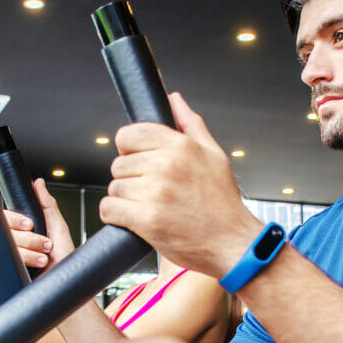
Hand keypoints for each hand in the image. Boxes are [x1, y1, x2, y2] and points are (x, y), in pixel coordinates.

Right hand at [3, 178, 75, 268]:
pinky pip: (8, 260)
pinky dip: (27, 260)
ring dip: (32, 250)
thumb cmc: (64, 260)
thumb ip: (47, 205)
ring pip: (8, 245)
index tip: (30, 224)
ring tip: (45, 256)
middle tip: (45, 243)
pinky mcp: (10, 270)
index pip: (6, 217)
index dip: (15, 219)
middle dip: (29, 238)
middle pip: (5, 231)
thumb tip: (39, 183)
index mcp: (22, 231)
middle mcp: (14, 242)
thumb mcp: (58, 228)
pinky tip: (38, 263)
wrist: (65, 283)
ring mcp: (11, 257)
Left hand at [100, 93, 262, 276]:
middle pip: (119, 164)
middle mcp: (166, 165)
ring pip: (114, 188)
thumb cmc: (223, 203)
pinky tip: (134, 220)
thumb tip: (173, 99)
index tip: (140, 162)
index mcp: (180, 145)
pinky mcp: (146, 219)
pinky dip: (115, 216)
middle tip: (151, 192)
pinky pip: (109, 209)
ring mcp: (155, 193)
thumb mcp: (213, 155)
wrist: (232, 244)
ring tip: (149, 208)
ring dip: (125, 200)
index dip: (130, 150)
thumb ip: (191, 124)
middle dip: (130, 179)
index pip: (129, 134)